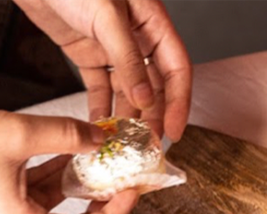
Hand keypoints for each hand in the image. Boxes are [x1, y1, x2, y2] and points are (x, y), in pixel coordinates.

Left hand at [14, 0, 191, 140]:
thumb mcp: (107, 15)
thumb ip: (128, 58)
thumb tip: (145, 98)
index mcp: (151, 21)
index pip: (176, 68)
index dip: (179, 101)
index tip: (173, 130)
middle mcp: (136, 36)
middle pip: (154, 85)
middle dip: (152, 116)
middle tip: (146, 145)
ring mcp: (111, 46)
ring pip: (127, 90)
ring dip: (127, 117)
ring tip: (123, 142)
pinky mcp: (87, 53)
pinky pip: (100, 88)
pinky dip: (100, 108)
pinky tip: (99, 127)